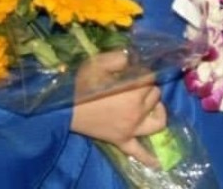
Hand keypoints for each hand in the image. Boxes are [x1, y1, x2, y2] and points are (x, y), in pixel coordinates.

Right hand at [69, 51, 168, 166]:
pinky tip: (157, 164)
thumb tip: (134, 58)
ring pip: (157, 121)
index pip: (150, 77)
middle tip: (134, 85)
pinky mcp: (121, 140)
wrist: (64, 109)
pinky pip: (138, 152)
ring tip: (151, 107)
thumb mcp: (98, 64)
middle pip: (155, 96)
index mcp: (134, 91)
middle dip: (148, 88)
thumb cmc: (81, 85)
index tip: (131, 70)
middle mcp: (137, 111)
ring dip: (157, 112)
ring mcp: (131, 129)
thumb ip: (119, 58)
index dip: (142, 71)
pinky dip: (148, 158)